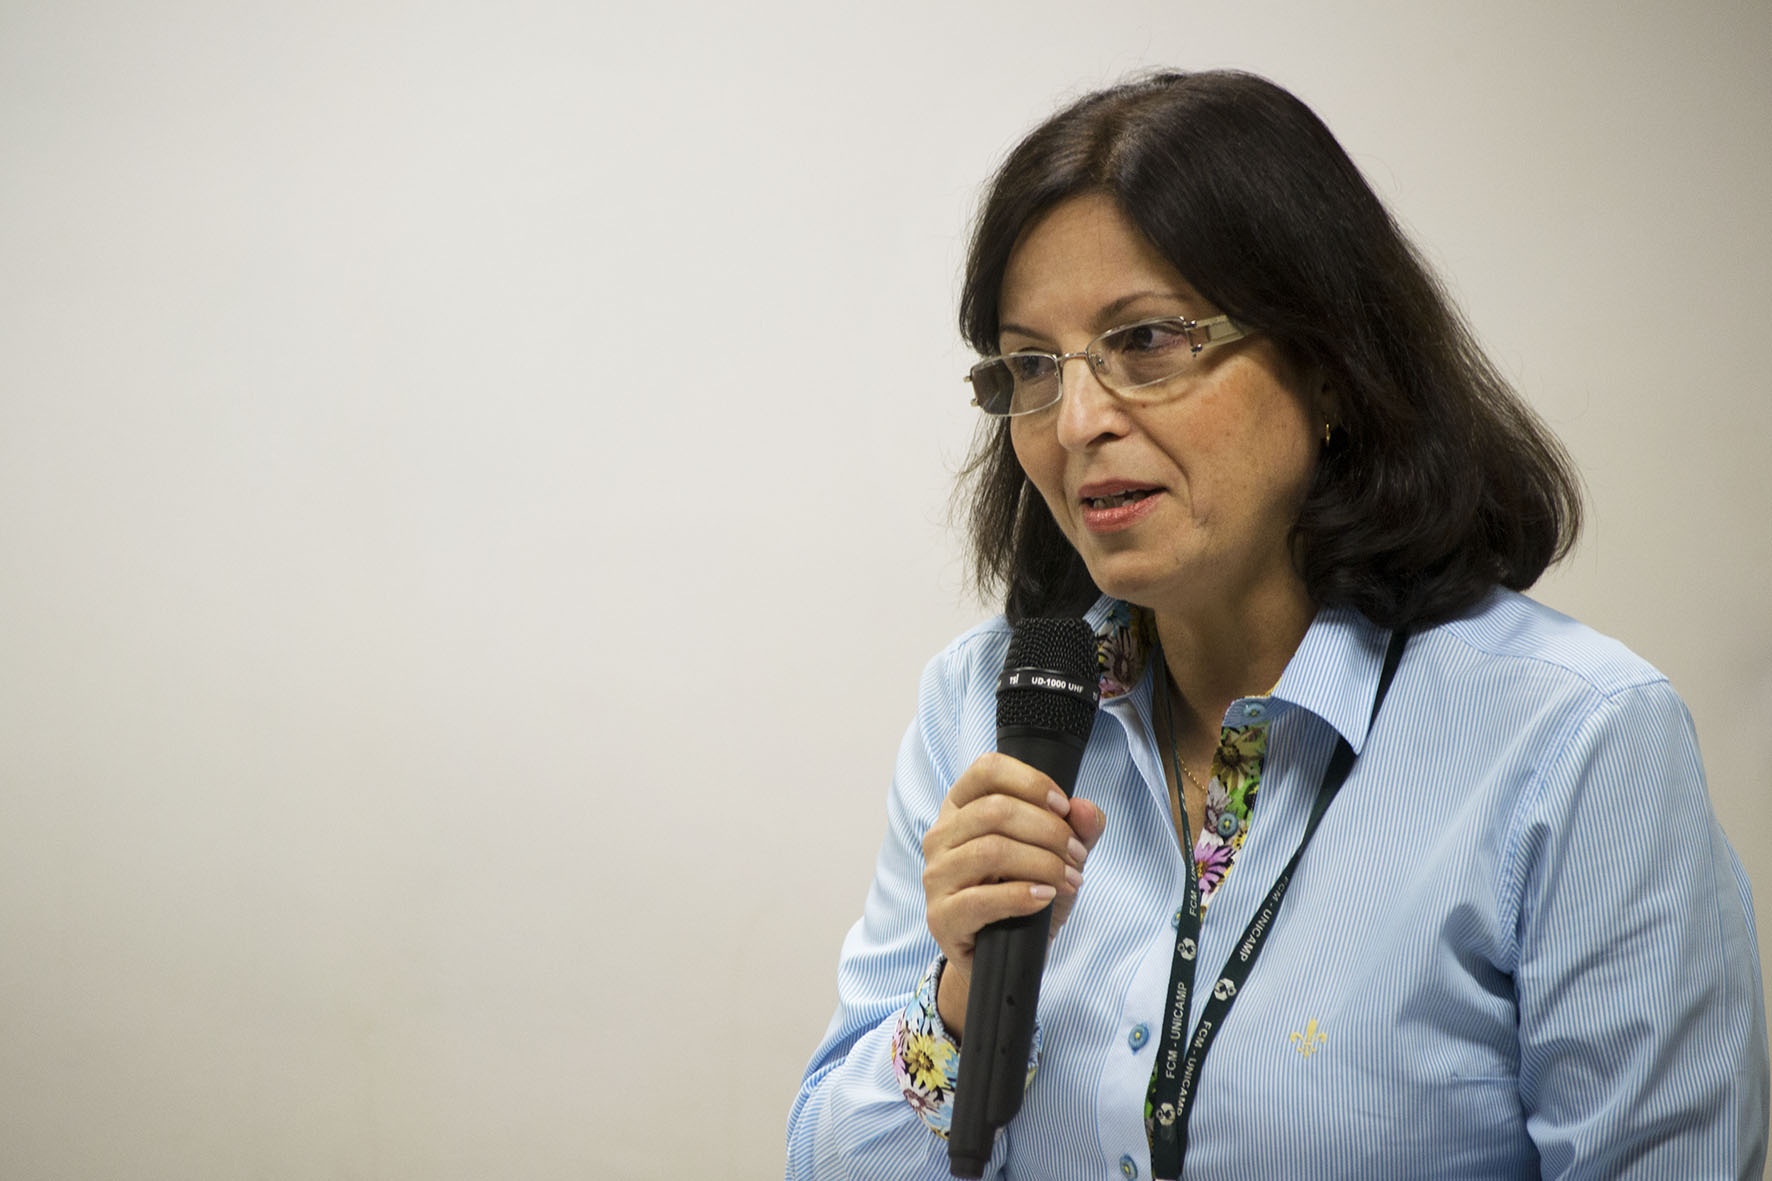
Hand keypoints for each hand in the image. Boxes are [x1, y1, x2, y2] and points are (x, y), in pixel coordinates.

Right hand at [921, 752, 1106, 1037]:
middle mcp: (940, 835)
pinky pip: (981, 899)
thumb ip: (1078, 830)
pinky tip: (1045, 898)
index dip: (1031, 781)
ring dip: (1042, 864)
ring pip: (990, 851)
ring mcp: (936, 876)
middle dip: (1049, 831)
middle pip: (995, 810)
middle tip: (1077, 855)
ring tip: (1070, 880)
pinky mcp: (941, 917)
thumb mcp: (1058, 856)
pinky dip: (1021, 896)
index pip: (987, 769)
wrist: (1003, 955)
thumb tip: (1085, 809)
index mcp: (961, 807)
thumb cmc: (1024, 894)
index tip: (1063, 807)